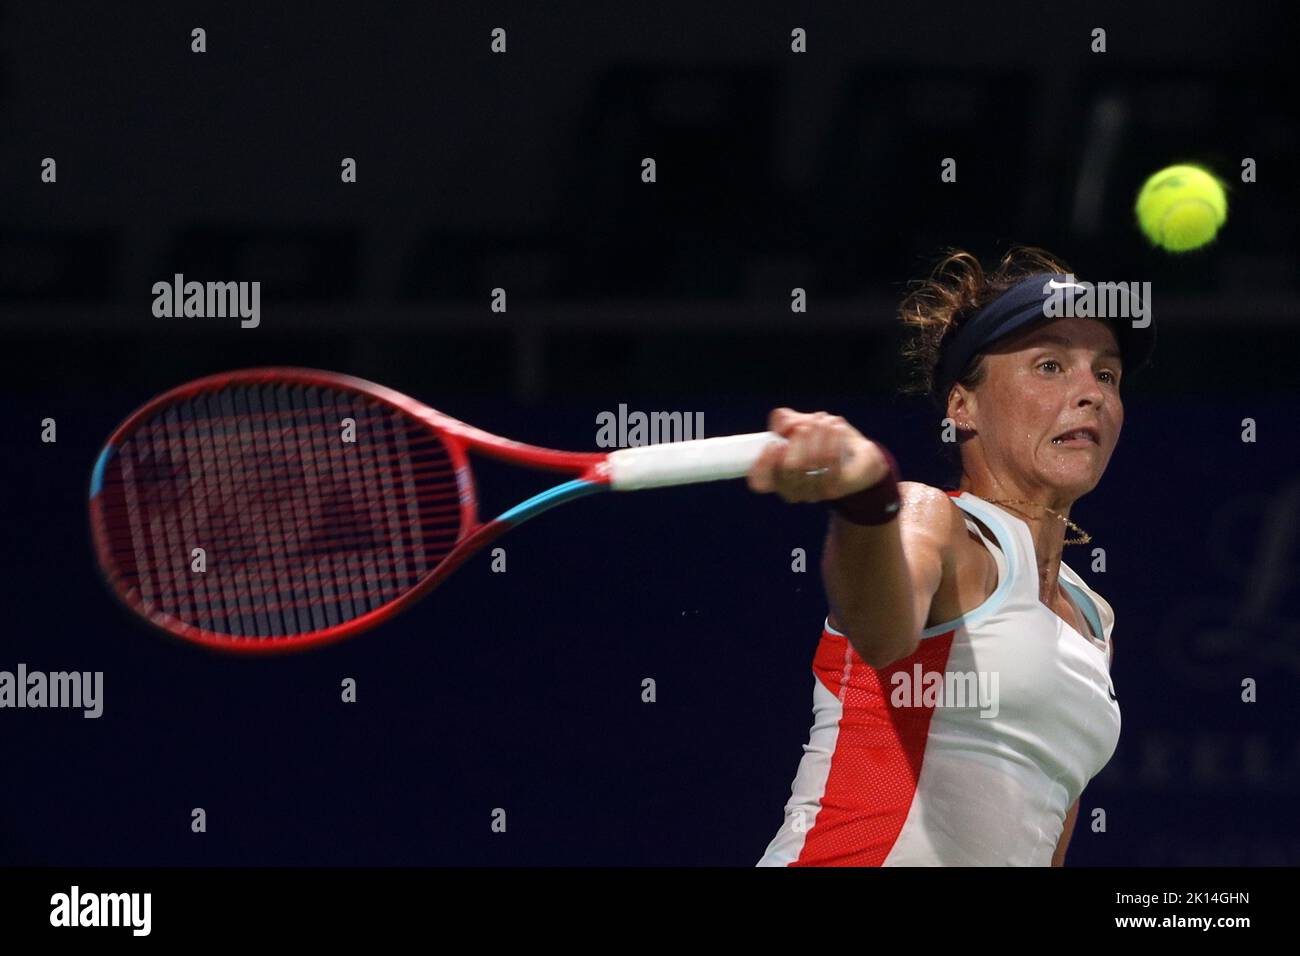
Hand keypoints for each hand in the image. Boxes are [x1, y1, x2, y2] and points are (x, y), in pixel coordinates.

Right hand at [746, 408, 891, 502]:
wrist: (855, 457)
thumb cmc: (819, 440)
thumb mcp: (799, 424)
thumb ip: (785, 420)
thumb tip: (784, 423)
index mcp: (777, 477)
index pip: (760, 481)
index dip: (763, 464)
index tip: (774, 443)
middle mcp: (792, 490)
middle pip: (789, 469)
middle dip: (798, 440)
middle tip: (807, 422)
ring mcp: (814, 493)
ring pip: (811, 465)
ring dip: (818, 436)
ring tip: (825, 419)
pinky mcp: (836, 488)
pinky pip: (832, 465)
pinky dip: (833, 442)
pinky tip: (837, 428)